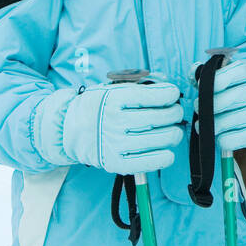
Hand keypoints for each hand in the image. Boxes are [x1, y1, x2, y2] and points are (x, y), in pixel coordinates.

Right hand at [33, 81, 184, 173]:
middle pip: (164, 117)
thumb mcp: (113, 88)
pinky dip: (166, 156)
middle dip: (175, 112)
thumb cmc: (98, 107)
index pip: (156, 96)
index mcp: (114, 99)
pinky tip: (165, 150)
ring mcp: (116, 144)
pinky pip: (153, 161)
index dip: (171, 94)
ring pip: (164, 138)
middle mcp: (115, 122)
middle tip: (174, 112)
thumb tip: (166, 82)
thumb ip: (140, 84)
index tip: (172, 95)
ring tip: (171, 130)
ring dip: (174, 133)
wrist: (70, 131)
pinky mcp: (117, 163)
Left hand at [207, 61, 245, 152]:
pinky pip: (231, 140)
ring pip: (224, 122)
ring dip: (209, 125)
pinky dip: (220, 140)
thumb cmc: (236, 85)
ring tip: (204, 123)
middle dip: (203, 107)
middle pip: (221, 102)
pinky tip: (218, 134)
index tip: (201, 88)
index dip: (205, 87)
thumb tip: (193, 71)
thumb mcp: (226, 71)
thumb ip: (206, 71)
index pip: (219, 80)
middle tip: (199, 108)